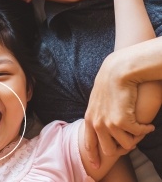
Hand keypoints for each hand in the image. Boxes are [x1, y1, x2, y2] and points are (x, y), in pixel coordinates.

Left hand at [84, 50, 154, 167]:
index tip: (96, 166)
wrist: (117, 72)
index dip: (94, 156)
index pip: (89, 143)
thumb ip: (97, 114)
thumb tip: (101, 126)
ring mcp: (108, 124)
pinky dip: (145, 130)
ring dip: (136, 138)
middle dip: (122, 148)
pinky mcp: (121, 121)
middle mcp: (96, 124)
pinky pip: (137, 135)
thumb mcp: (97, 100)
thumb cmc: (109, 83)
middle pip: (109, 150)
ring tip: (140, 128)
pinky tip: (148, 125)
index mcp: (89, 118)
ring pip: (126, 145)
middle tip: (132, 141)